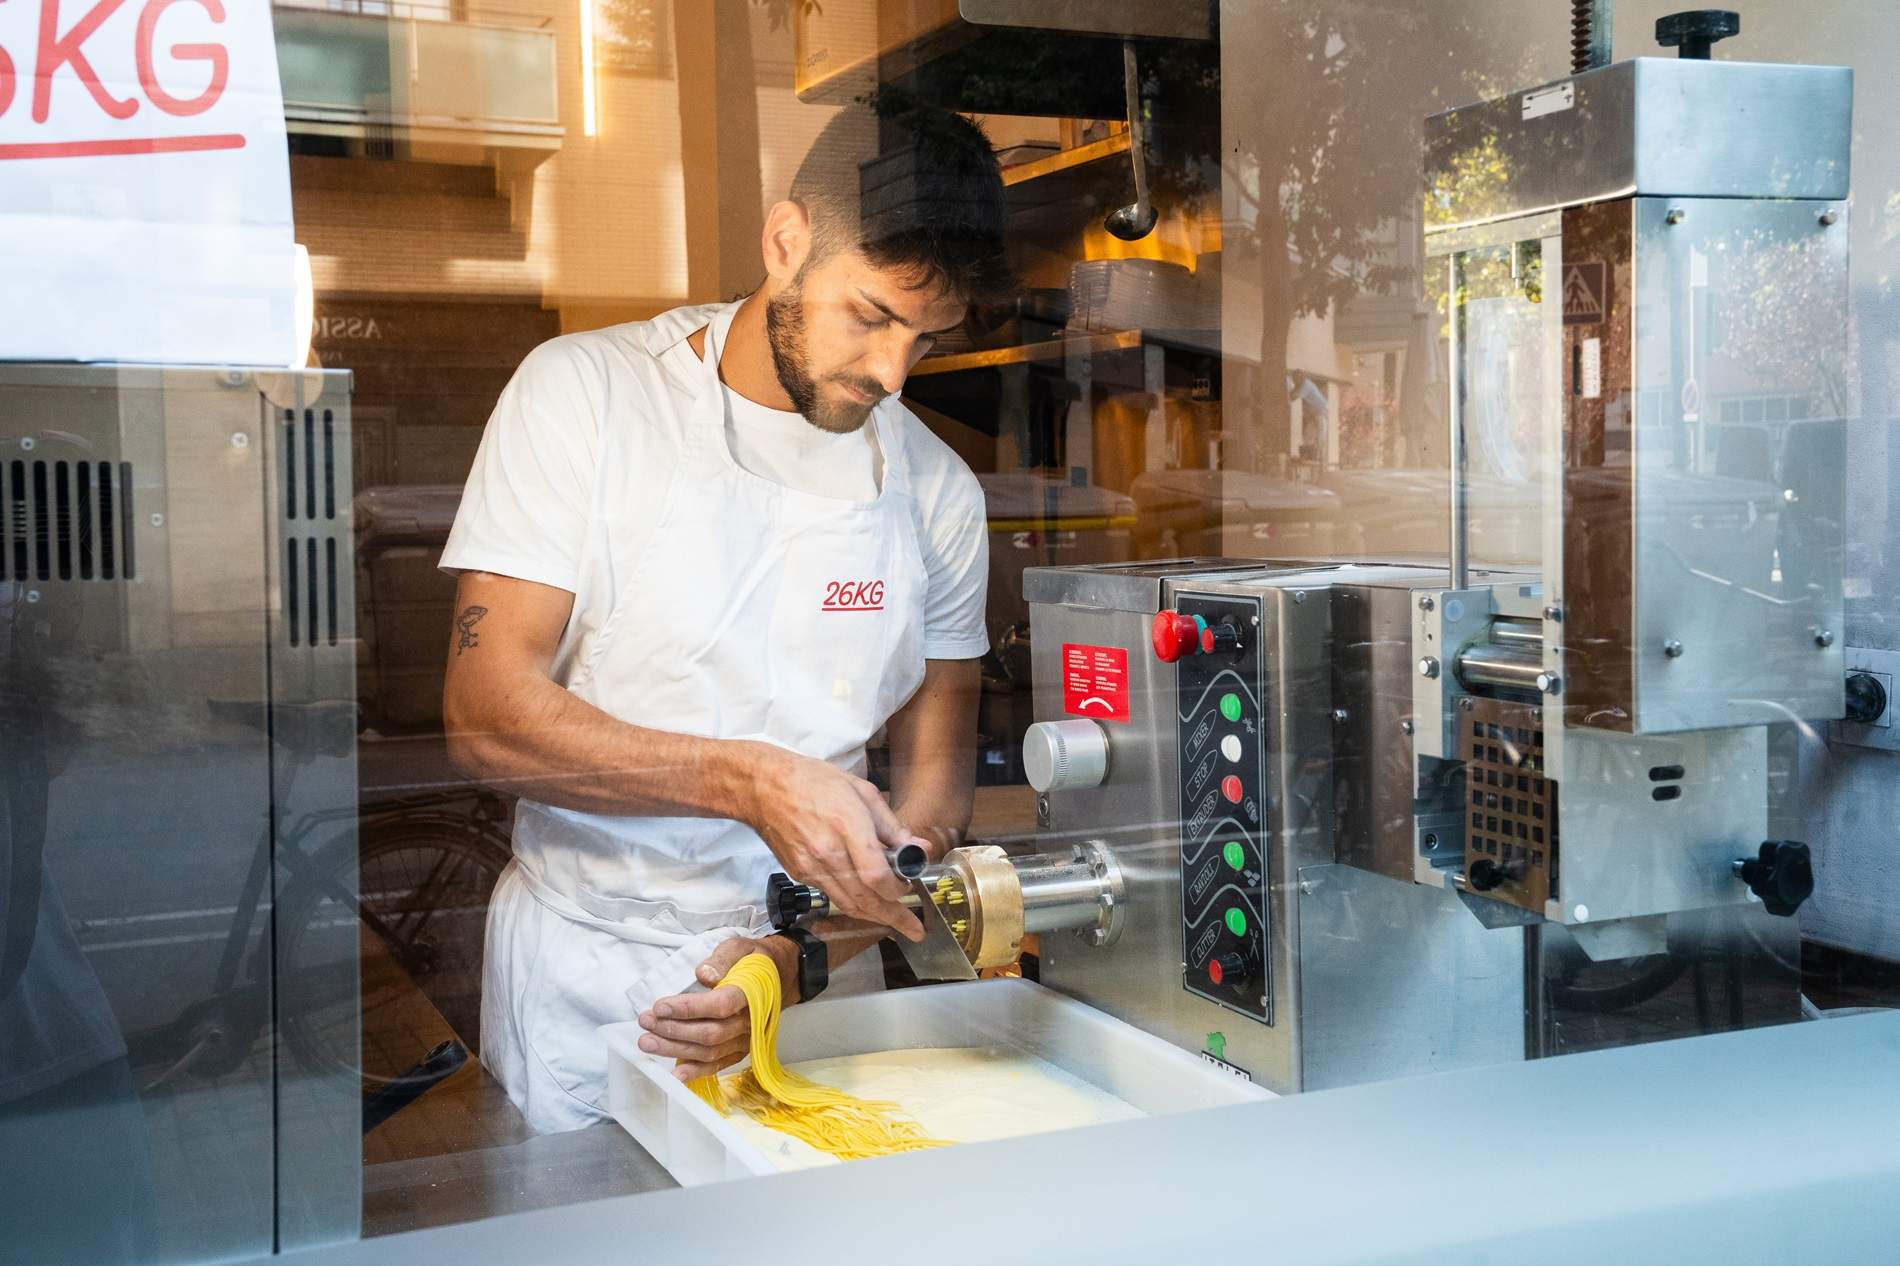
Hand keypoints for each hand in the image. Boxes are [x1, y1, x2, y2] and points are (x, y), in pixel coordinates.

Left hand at [636, 936, 798, 1080]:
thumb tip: (703, 975)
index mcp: (751, 993)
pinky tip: (675, 1073)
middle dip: (673, 1030)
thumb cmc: (754, 961)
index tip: (660, 1006)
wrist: (780, 976)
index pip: (719, 1005)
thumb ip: (722, 959)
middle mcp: (750, 1021)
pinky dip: (697, 1071)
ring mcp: (746, 1039)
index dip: (688, 1008)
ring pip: (710, 1051)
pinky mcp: (740, 1050)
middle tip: (646, 1021)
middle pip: (710, 1033)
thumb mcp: (740, 947)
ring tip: (648, 1042)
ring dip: (676, 1050)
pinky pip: (719, 1065)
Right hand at [744, 748, 923, 939]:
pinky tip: (866, 899)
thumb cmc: (815, 782)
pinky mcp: (799, 875)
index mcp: (846, 825)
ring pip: (848, 904)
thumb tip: (920, 847)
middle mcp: (827, 853)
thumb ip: (892, 825)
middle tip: (916, 931)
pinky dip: (853, 901)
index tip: (909, 887)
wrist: (764, 788)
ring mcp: (810, 867)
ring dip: (875, 916)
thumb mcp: (862, 792)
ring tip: (896, 922)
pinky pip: (832, 895)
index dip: (897, 889)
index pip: (876, 875)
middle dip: (894, 918)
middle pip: (865, 899)